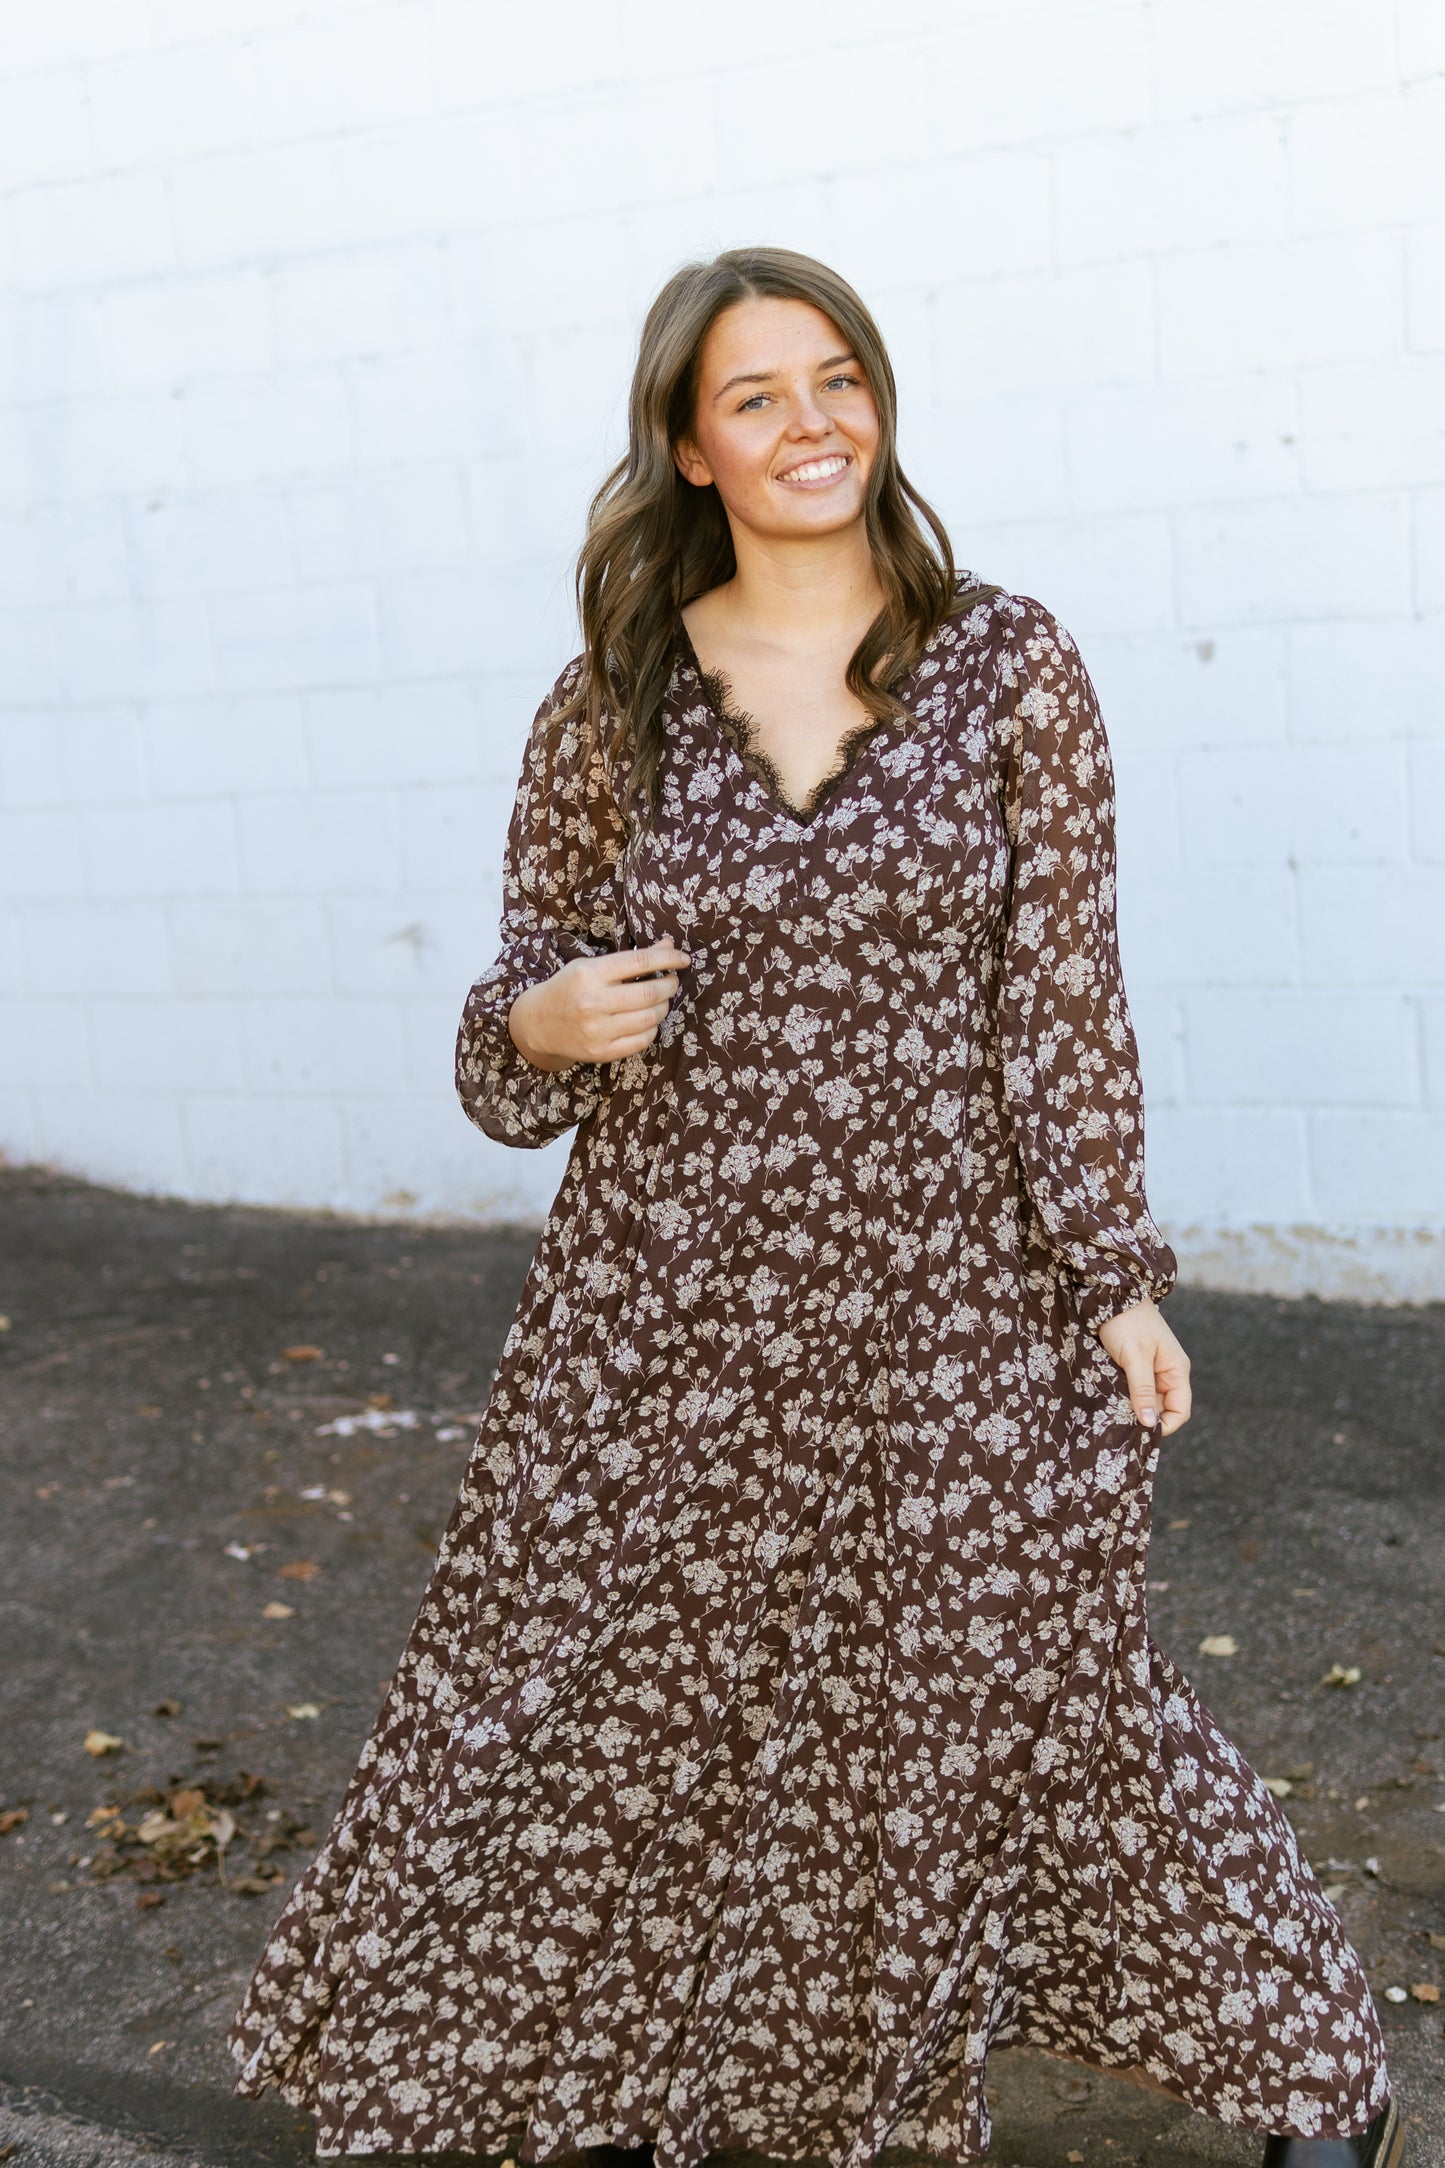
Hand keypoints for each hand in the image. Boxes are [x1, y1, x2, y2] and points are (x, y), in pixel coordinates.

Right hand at [507, 940, 691, 1071]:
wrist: (538, 1023)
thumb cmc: (569, 988)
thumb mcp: (592, 965)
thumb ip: (631, 958)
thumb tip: (669, 945)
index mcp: (590, 974)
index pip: (640, 962)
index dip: (668, 959)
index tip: (683, 959)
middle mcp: (593, 1002)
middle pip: (650, 993)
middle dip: (669, 985)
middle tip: (671, 982)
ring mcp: (597, 1030)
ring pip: (650, 1018)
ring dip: (663, 1007)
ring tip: (660, 1000)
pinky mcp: (601, 1052)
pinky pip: (642, 1041)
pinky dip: (652, 1028)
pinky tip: (647, 1020)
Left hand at [1096, 1297, 1191, 1436]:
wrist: (1111, 1293)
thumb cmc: (1128, 1322)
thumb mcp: (1135, 1357)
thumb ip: (1142, 1389)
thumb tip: (1150, 1423)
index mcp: (1176, 1370)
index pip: (1180, 1410)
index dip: (1165, 1425)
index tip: (1141, 1432)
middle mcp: (1167, 1372)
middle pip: (1162, 1408)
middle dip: (1146, 1418)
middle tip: (1123, 1424)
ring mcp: (1150, 1369)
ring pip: (1146, 1400)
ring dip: (1132, 1407)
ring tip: (1114, 1412)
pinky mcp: (1134, 1366)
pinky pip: (1133, 1389)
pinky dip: (1124, 1396)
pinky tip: (1110, 1400)